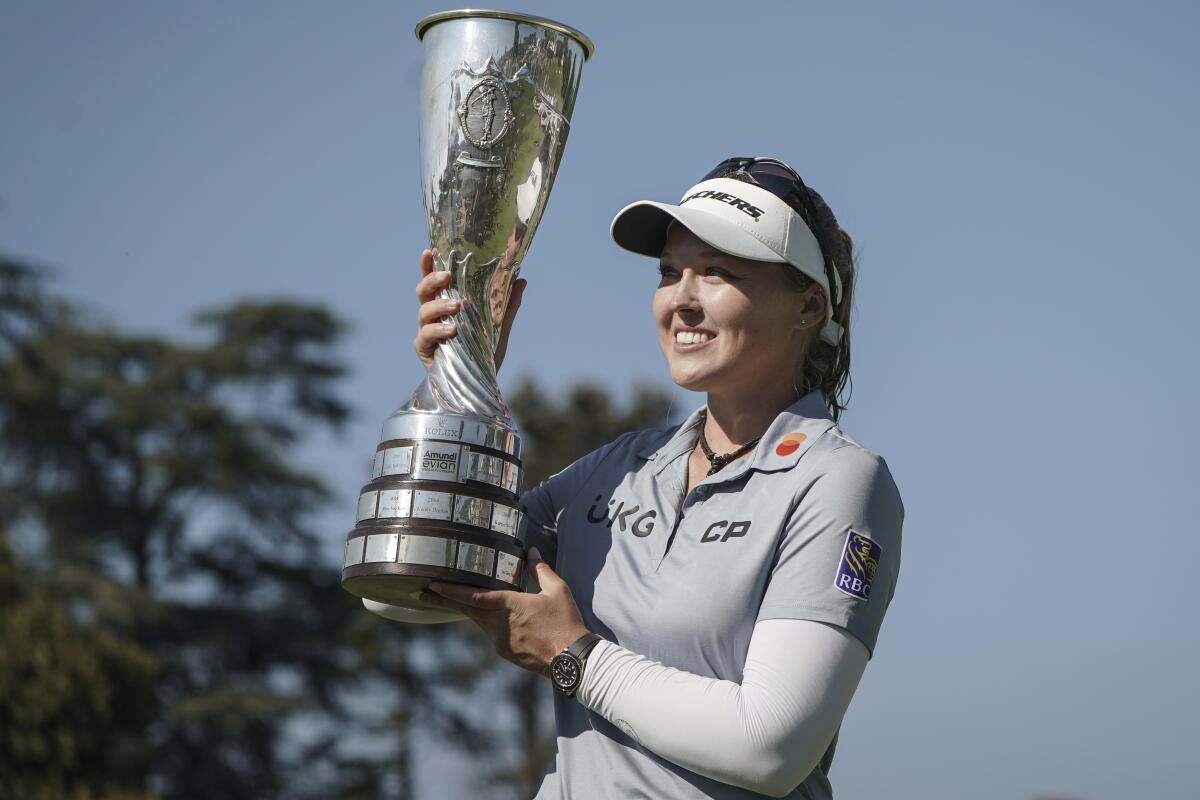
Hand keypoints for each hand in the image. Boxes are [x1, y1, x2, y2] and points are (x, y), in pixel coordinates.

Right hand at [413, 248, 526, 370]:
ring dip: (439, 305)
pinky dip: (438, 331)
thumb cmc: (483, 355)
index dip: (428, 266)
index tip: (430, 249)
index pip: (434, 282)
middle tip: (447, 276)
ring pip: (423, 311)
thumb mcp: (500, 328)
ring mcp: (425, 332)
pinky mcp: (424, 350)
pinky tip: (452, 330)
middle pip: (422, 291)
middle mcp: (432, 316)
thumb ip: (507, 305)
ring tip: (457, 306)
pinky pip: (425, 336)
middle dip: (431, 280)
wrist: (480, 385)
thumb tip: (521, 280)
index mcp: (445, 306)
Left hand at [420, 547, 588, 675]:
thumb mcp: (557, 590)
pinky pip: (491, 633)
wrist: (572, 660)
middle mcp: (499, 624)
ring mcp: (501, 640)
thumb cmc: (566, 622)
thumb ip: (540, 570)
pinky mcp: (506, 652)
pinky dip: (487, 623)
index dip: (450, 590)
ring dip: (466, 611)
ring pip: (478, 621)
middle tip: (423, 594)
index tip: (432, 584)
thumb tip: (531, 552)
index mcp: (509, 605)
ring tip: (451, 601)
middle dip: (443, 600)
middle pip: (465, 610)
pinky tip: (490, 618)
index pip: (472, 596)